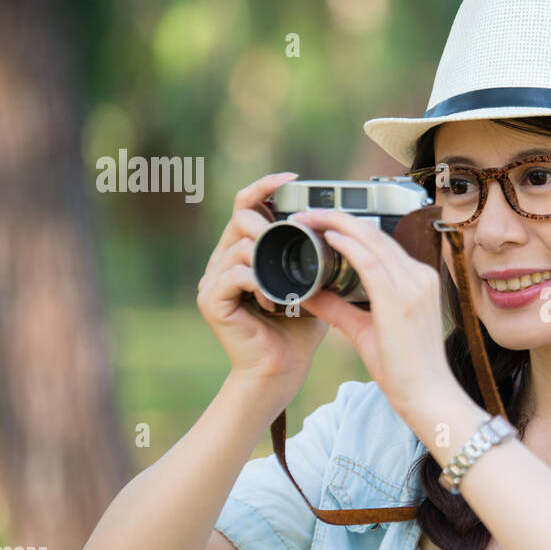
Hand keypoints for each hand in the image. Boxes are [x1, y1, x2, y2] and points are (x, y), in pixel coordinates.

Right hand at [196, 172, 329, 398]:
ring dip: (270, 260)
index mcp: (245, 251)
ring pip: (241, 245)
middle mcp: (223, 260)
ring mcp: (213, 279)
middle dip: (272, 226)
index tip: (292, 179)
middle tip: (296, 247)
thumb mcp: (313, 282)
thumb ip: (315, 254)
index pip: (247, 205)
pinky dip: (260, 282)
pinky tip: (274, 300)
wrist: (281, 370)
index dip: (265, 186)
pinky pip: (235, 274)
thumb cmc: (299, 330)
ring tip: (288, 287)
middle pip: (242, 218)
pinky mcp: (210, 299)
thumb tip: (340, 224)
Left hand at [290, 208, 458, 418]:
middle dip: (340, 218)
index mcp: (417, 281)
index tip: (322, 223)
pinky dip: (348, 245)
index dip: (351, 227)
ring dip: (338, 225)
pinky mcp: (402, 301)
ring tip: (310, 218)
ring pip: (373, 241)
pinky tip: (328, 236)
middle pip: (377, 234)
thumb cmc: (403, 370)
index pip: (382, 243)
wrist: (427, 396)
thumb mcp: (365, 330)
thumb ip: (339, 309)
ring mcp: (414, 287)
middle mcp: (420, 277)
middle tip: (307, 213)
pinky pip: (371, 262)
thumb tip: (308, 293)